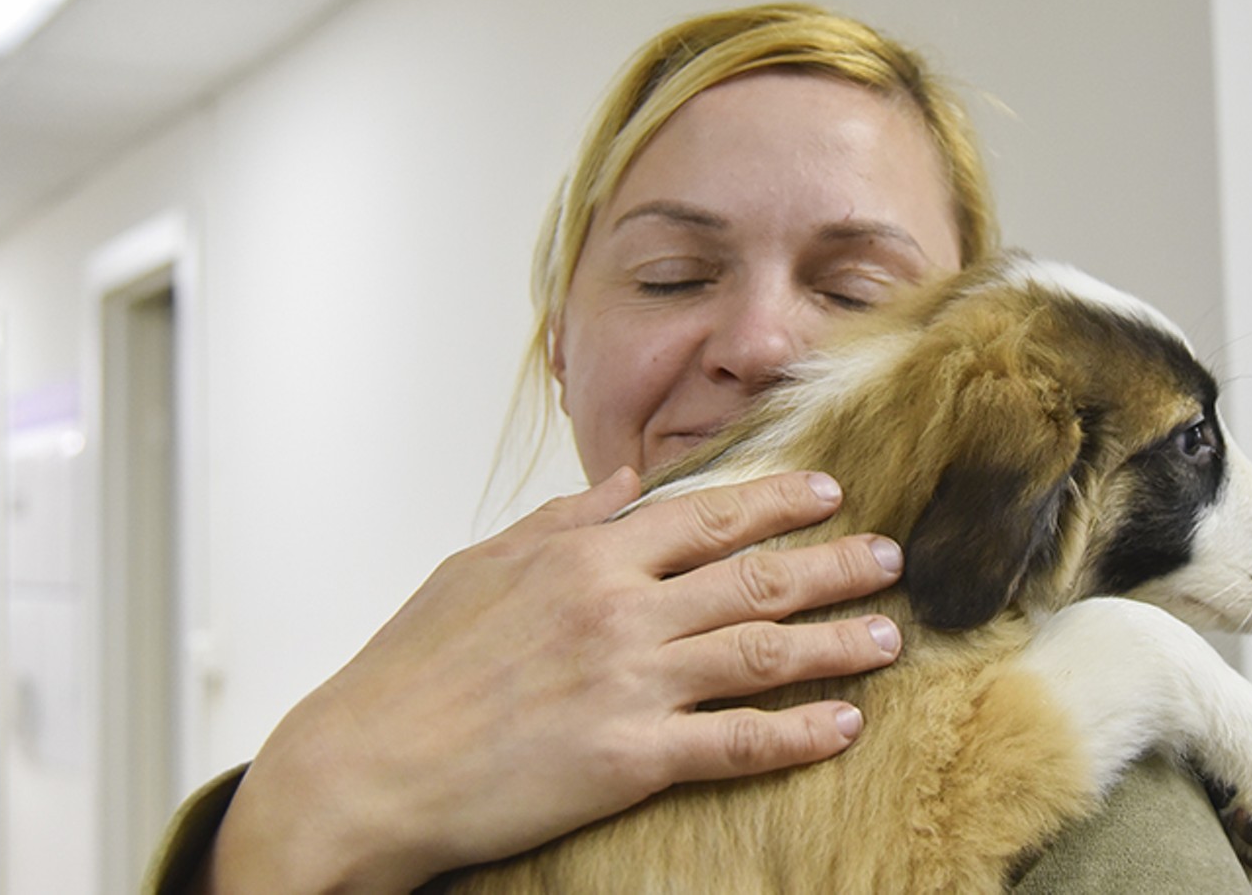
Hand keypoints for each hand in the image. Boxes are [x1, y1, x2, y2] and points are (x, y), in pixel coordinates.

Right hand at [201, 467, 903, 893]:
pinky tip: (842, 725)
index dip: (775, 504)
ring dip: (835, 642)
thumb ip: (561, 521)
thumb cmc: (410, 669)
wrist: (362, 766)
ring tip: (888, 635)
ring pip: (759, 651)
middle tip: (889, 557)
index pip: (704, 517)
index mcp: (582, 556)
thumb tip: (621, 485)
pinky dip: (798, 732)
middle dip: (832, 564)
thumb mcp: (479, 567)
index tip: (827, 494)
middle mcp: (618, 610)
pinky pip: (736, 741)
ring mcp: (628, 683)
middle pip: (752, 577)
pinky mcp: (628, 759)